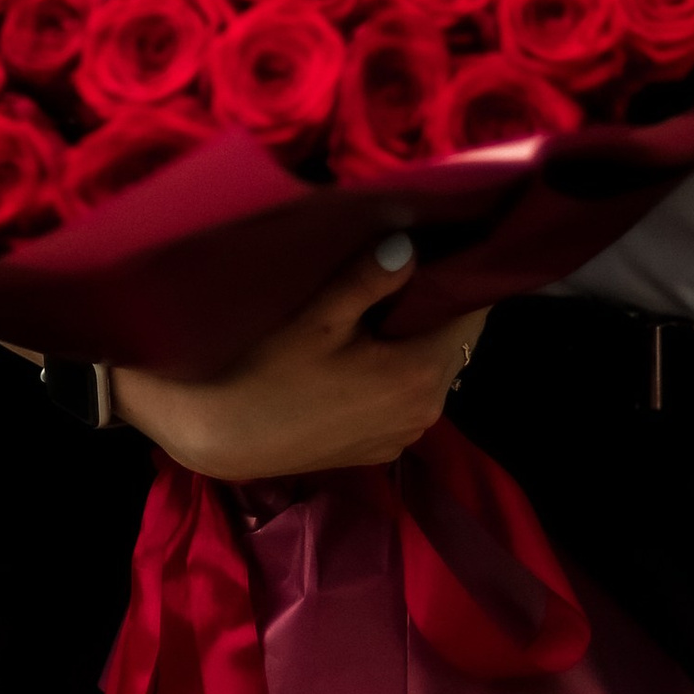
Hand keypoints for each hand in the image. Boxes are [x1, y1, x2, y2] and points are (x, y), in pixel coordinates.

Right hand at [113, 237, 483, 481]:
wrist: (222, 438)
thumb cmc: (267, 374)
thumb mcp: (318, 318)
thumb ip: (370, 279)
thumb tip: (410, 243)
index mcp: (419, 374)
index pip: (471, 315)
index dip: (461, 279)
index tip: (445, 250)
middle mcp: (425, 412)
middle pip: (456, 345)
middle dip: (439, 309)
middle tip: (410, 272)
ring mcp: (405, 436)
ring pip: (434, 374)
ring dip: (419, 343)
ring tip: (384, 311)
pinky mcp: (383, 450)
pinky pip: (410, 401)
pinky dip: (400, 376)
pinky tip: (365, 357)